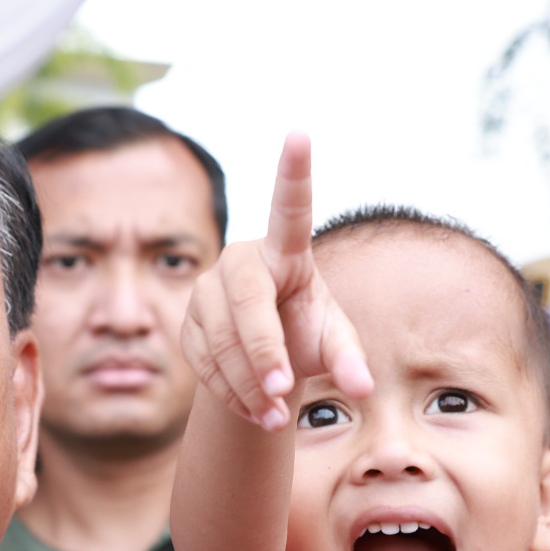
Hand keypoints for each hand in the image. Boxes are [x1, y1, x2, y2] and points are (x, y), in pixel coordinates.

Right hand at [180, 134, 371, 429]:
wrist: (265, 363)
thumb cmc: (308, 335)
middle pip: (245, 302)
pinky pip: (204, 362)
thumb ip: (350, 360)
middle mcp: (240, 260)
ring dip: (248, 384)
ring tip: (275, 417)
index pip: (288, 208)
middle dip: (263, 350)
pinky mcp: (187, 323)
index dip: (293, 172)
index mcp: (285, 251)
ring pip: (220, 339)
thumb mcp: (334, 343)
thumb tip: (363, 387)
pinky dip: (230, 393)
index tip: (300, 132)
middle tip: (284, 394)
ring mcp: (207, 290)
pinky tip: (254, 411)